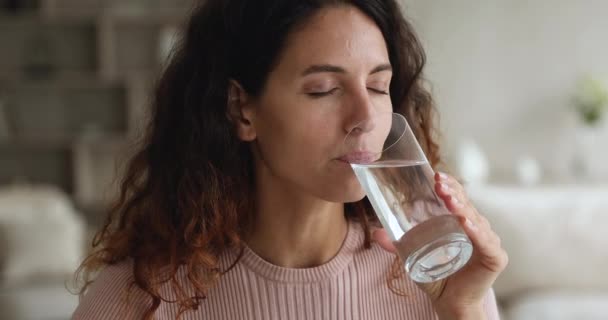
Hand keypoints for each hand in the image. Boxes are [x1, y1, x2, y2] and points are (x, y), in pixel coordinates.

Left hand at [372, 172, 507, 317]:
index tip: (436, 175)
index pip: (458, 199)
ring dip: (462, 208)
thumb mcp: (412, 256)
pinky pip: (486, 242)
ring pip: (476, 220)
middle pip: (467, 205)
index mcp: (463, 224)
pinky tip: (465, 222)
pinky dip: (477, 232)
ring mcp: (489, 243)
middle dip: (453, 192)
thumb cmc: (436, 278)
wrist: (450, 304)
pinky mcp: (495, 258)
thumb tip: (376, 233)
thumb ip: (396, 244)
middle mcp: (479, 230)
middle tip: (438, 183)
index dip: (450, 185)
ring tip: (449, 199)